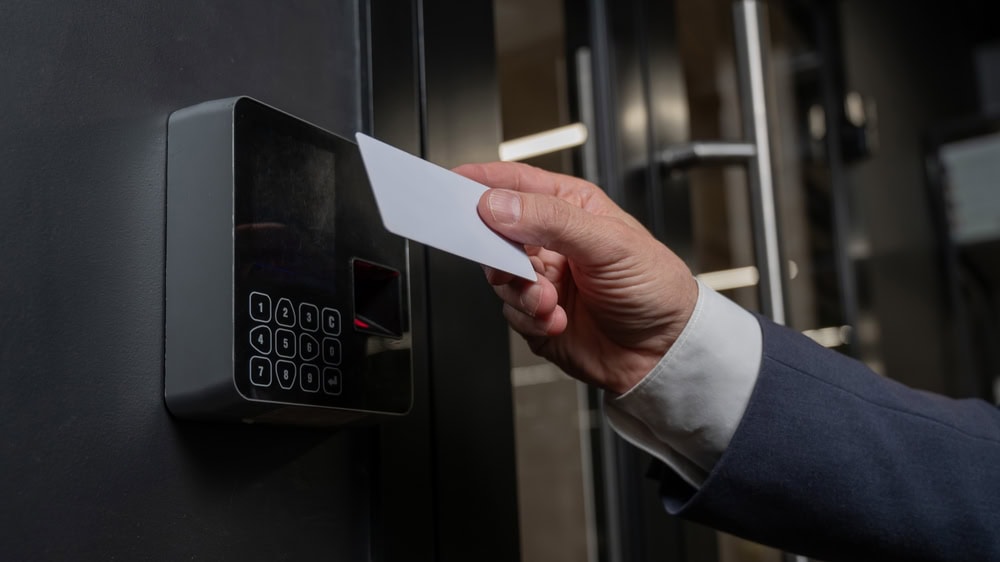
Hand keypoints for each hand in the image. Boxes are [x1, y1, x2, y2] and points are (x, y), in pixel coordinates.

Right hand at [453, 161, 698, 393]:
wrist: (665, 352)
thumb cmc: (656, 287)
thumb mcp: (609, 242)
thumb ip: (551, 220)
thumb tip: (499, 205)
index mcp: (569, 207)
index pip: (516, 184)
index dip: (483, 183)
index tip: (453, 184)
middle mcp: (550, 241)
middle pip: (495, 232)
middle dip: (498, 251)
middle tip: (506, 262)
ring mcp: (541, 279)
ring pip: (499, 276)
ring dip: (521, 292)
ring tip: (549, 300)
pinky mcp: (536, 315)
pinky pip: (511, 312)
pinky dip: (531, 319)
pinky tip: (557, 320)